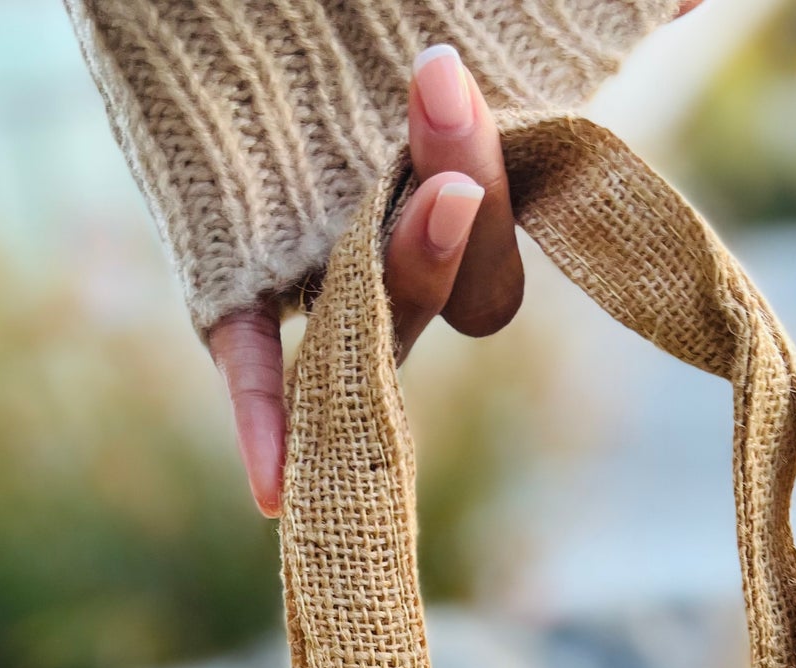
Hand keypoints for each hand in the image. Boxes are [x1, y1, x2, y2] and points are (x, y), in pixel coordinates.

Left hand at [208, 45, 523, 518]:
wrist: (225, 3)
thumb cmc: (362, 15)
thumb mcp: (488, 21)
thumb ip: (571, 17)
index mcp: (462, 186)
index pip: (522, 219)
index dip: (523, 177)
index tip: (495, 94)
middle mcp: (403, 238)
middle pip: (469, 281)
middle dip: (468, 196)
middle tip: (441, 88)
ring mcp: (324, 272)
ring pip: (381, 315)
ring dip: (411, 272)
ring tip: (440, 206)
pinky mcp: (229, 280)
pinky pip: (252, 363)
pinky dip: (265, 422)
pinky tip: (271, 490)